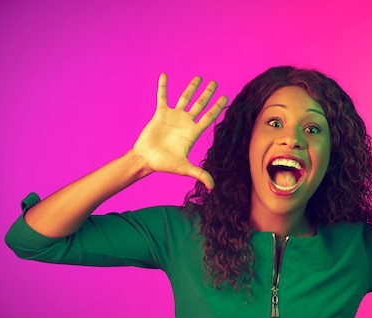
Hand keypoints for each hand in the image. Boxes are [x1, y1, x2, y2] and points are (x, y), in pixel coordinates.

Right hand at [132, 73, 227, 189]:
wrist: (146, 159)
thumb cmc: (164, 164)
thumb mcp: (184, 168)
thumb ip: (199, 174)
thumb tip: (212, 187)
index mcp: (193, 132)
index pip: (209, 117)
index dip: (217, 107)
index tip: (225, 97)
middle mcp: (185, 122)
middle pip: (200, 104)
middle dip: (208, 94)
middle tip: (215, 82)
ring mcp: (173, 117)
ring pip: (185, 98)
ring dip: (191, 87)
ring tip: (199, 77)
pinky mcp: (160, 114)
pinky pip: (162, 97)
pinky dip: (163, 86)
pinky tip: (164, 75)